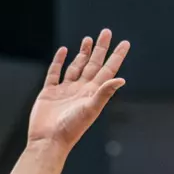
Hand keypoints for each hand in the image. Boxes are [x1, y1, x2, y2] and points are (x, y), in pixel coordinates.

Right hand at [28, 30, 129, 151]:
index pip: (108, 70)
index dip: (116, 56)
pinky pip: (55, 73)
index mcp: (92, 93)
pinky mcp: (49, 93)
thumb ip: (104, 93)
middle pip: (93, 64)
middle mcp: (81, 90)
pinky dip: (58, 62)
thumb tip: (121, 79)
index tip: (125, 43)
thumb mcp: (90, 109)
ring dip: (82, 53)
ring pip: (76, 67)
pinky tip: (63, 51)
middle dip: (100, 48)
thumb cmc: (70, 129)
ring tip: (87, 39)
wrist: (48, 141)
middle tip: (106, 32)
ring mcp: (65, 90)